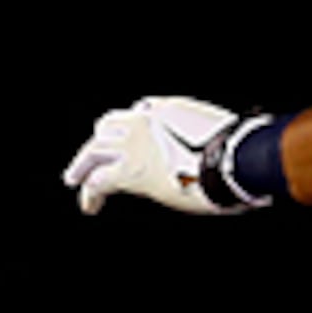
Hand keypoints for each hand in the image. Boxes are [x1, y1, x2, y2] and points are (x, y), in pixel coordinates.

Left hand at [65, 96, 263, 214]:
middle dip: (98, 144)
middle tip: (88, 160)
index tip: (126, 140)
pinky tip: (91, 205)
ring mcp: (132, 143)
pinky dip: (91, 194)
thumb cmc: (236, 151)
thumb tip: (206, 150)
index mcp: (167, 107)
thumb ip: (198, 133)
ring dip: (83, 166)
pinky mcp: (128, 171)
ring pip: (93, 151)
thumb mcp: (215, 131)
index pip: (137, 112)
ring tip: (76, 180)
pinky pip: (98, 182)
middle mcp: (144, 118)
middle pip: (107, 127)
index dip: (128, 128)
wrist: (233, 159)